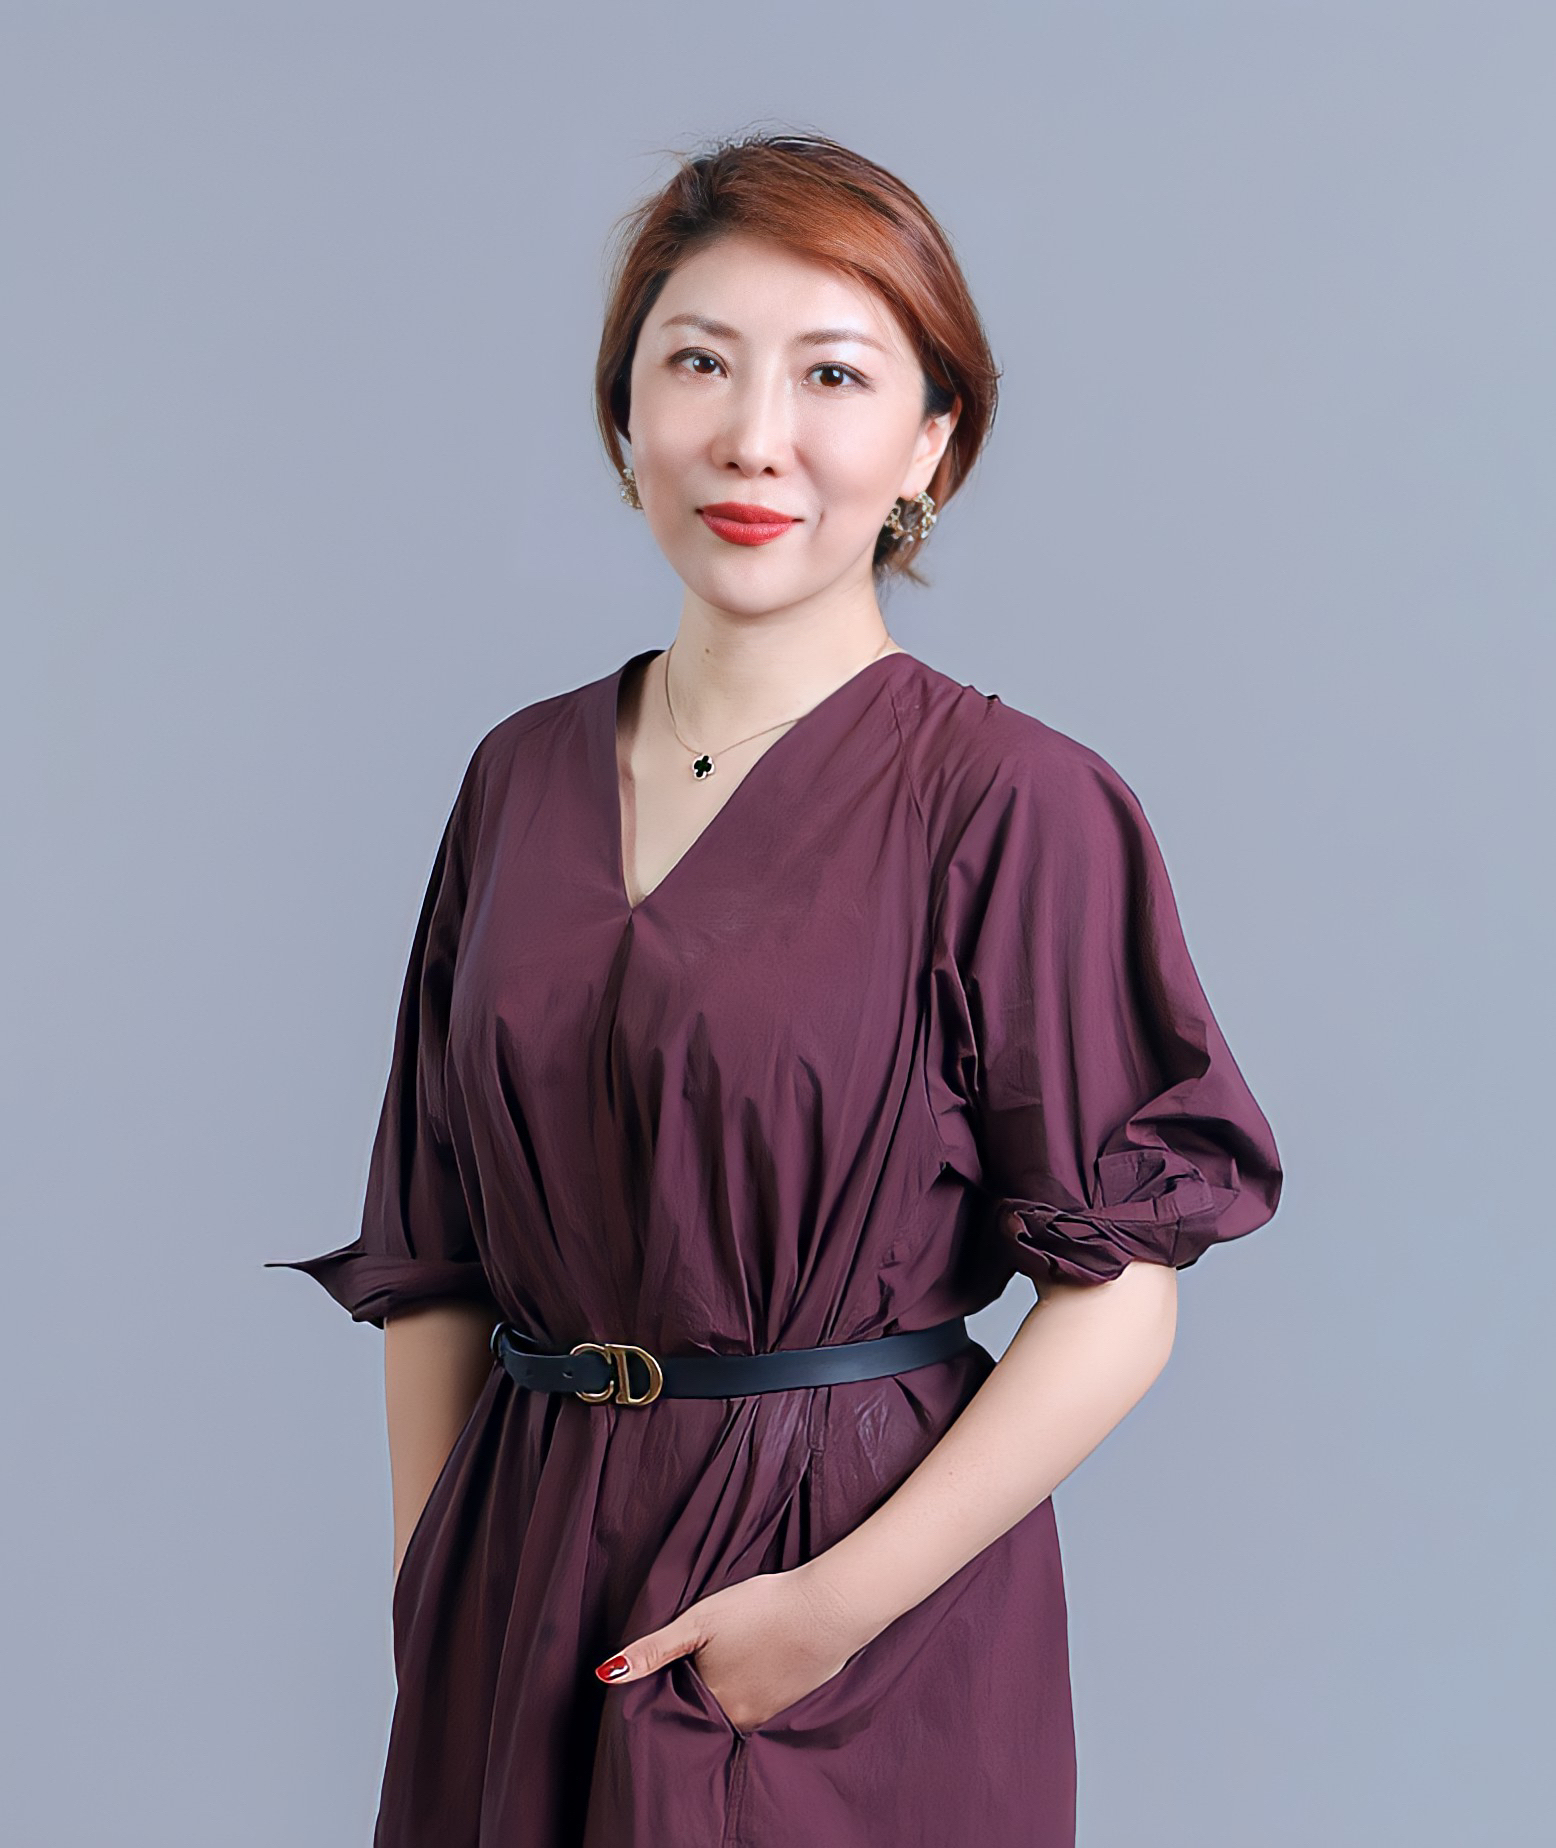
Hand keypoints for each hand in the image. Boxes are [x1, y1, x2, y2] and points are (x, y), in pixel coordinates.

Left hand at [594, 1563, 868, 1732]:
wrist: (827, 1609)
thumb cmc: (761, 1608)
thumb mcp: (700, 1620)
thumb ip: (655, 1649)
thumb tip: (607, 1674)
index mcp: (712, 1701)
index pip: (679, 1703)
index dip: (674, 1684)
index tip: (676, 1664)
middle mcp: (739, 1718)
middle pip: (707, 1711)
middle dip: (699, 1694)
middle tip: (705, 1658)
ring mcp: (769, 1715)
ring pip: (736, 1709)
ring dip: (730, 1691)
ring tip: (732, 1659)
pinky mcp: (794, 1704)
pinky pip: (764, 1705)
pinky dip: (757, 1689)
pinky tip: (761, 1664)